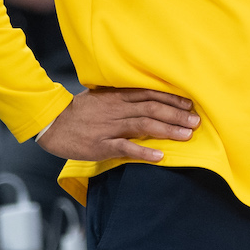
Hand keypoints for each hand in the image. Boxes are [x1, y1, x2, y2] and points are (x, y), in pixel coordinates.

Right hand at [36, 87, 198, 162]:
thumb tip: (145, 94)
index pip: (150, 94)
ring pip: (143, 126)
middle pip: (152, 109)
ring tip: (186, 135)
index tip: (190, 103)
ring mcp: (109, 127)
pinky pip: (125, 148)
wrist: (52, 123)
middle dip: (176, 115)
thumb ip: (122, 95)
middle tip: (196, 121)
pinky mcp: (101, 145)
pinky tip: (160, 156)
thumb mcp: (101, 96)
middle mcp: (117, 110)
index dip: (171, 99)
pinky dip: (143, 151)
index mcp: (118, 97)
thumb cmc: (79, 110)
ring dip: (167, 130)